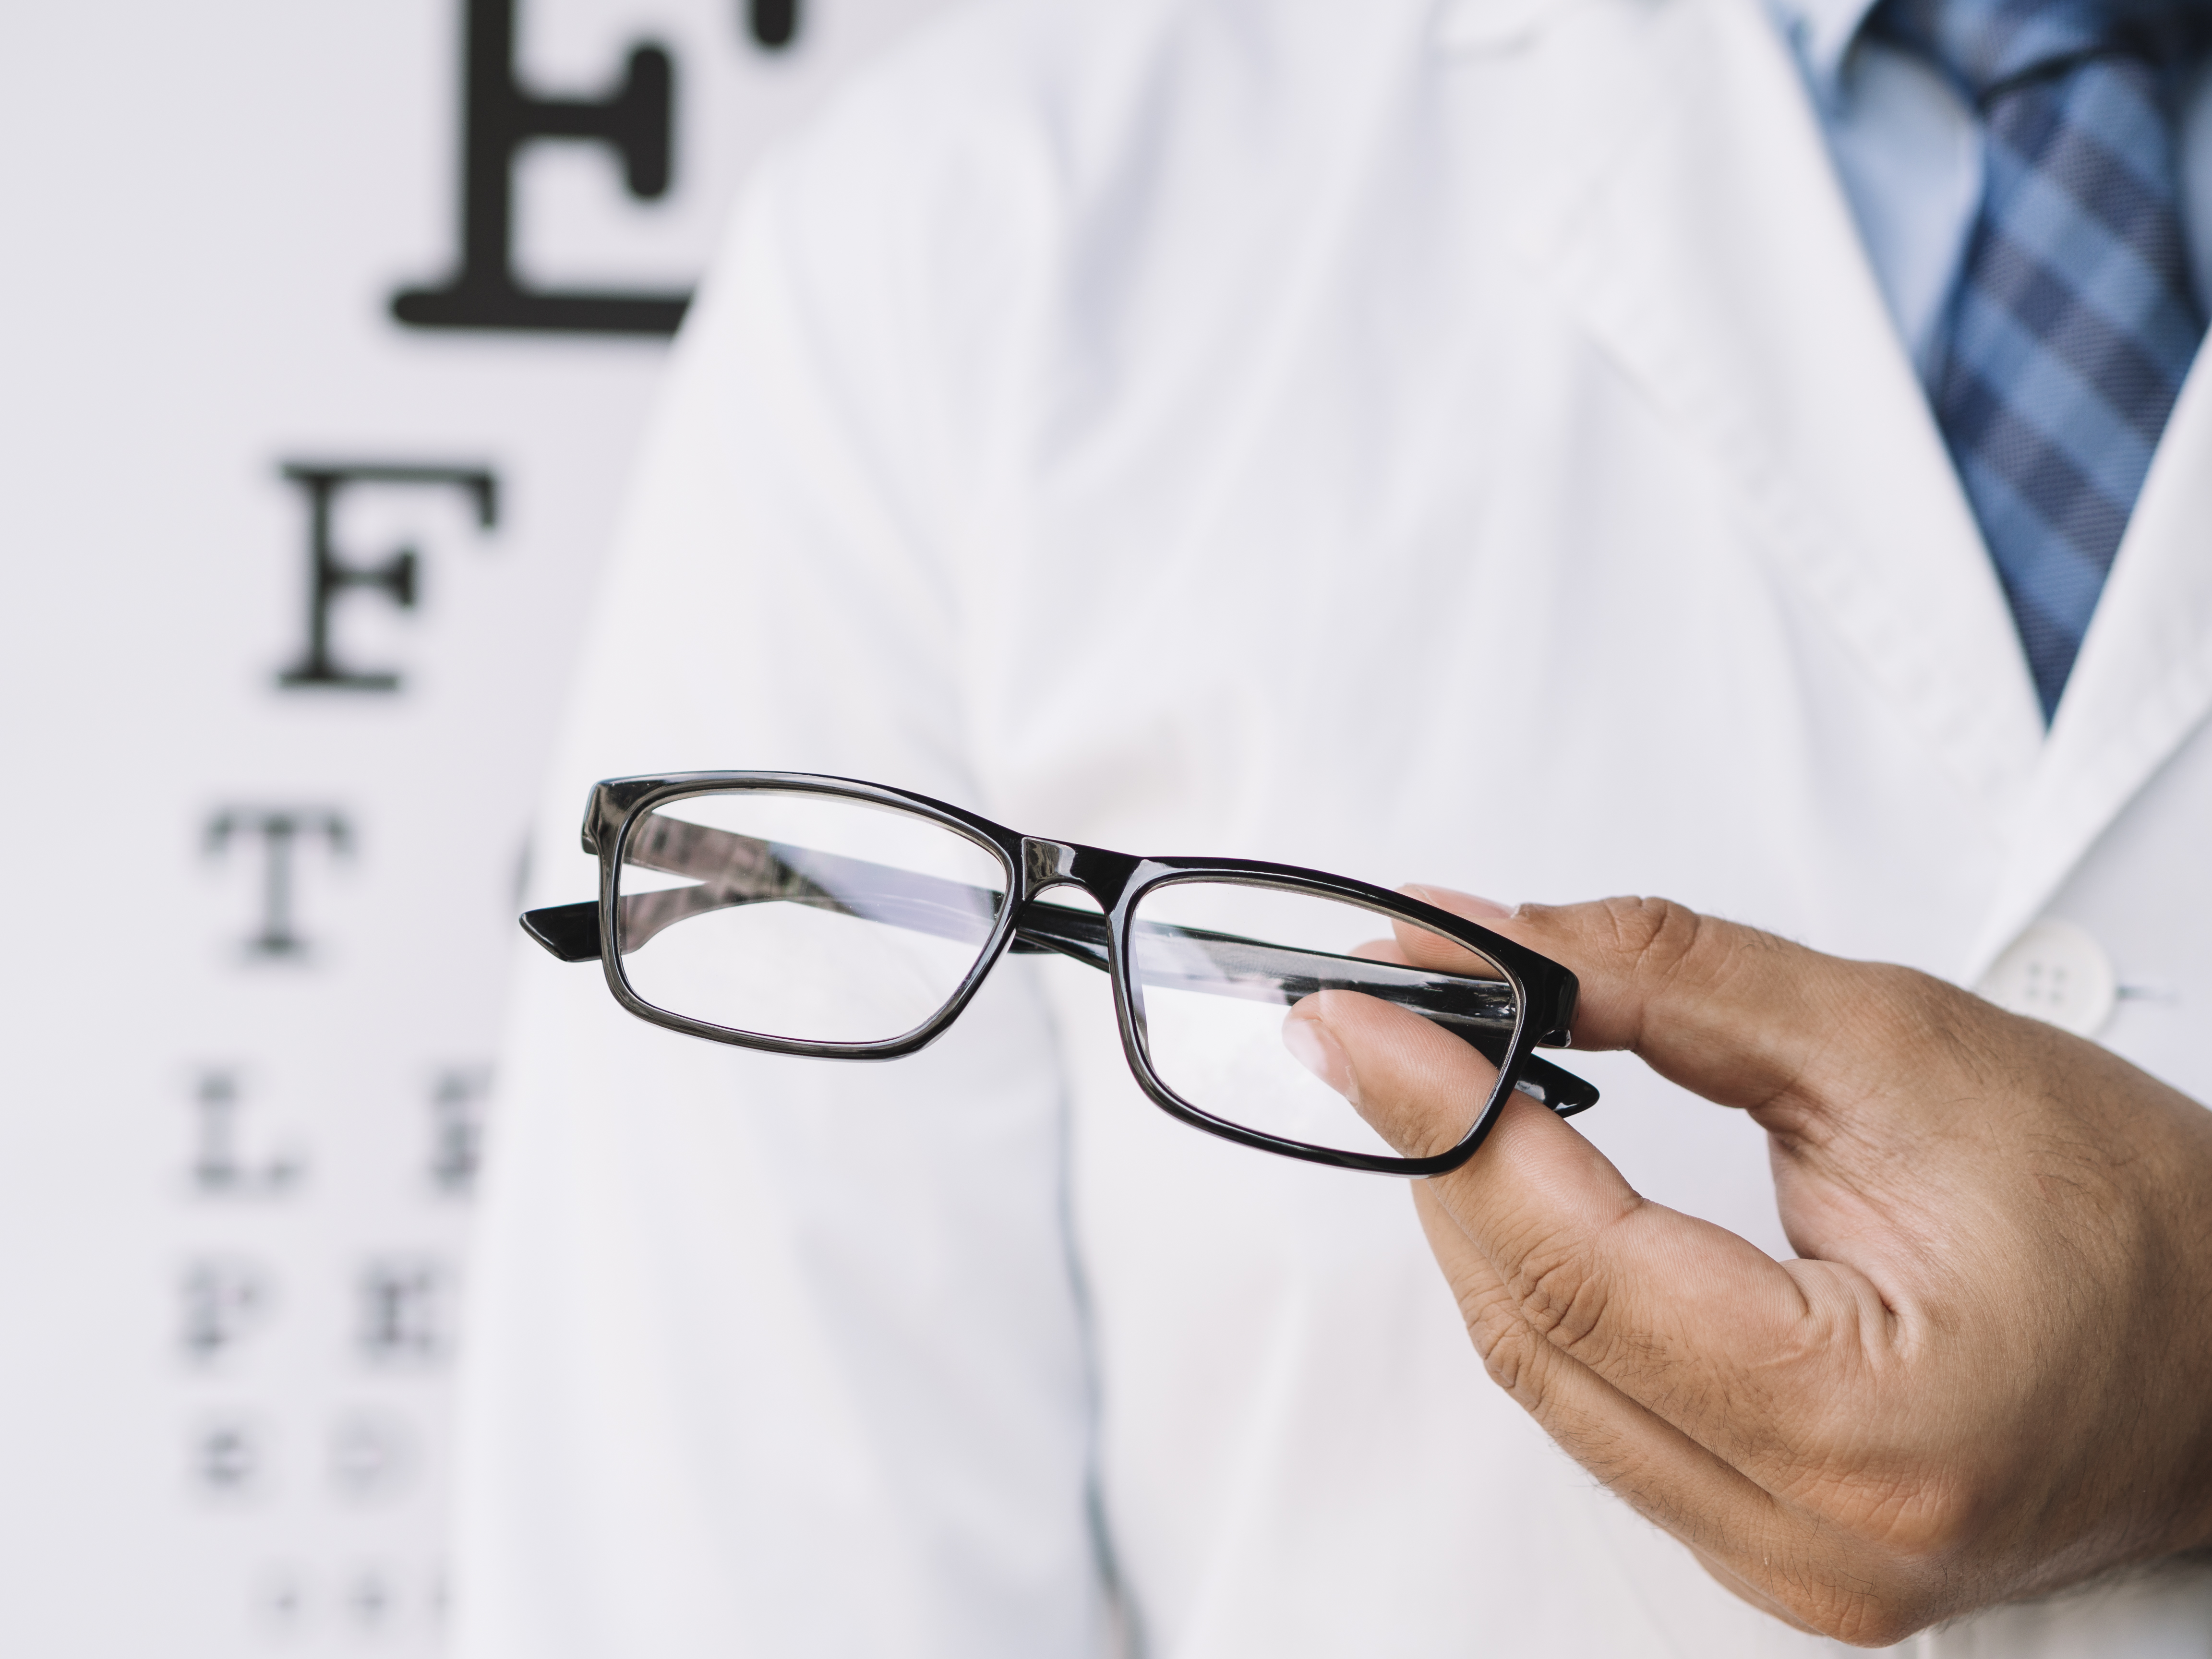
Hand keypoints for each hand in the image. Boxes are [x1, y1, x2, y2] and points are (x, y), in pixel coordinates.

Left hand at [1282, 893, 2211, 1644]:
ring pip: (1550, 1379)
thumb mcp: (1896, 1044)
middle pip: (1537, 1327)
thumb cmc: (2126, 1206)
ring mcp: (1792, 1566)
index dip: (1440, 1115)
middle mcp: (1819, 1536)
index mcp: (1868, 1421)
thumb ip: (1668, 981)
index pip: (1572, 1256)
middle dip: (1436, 1158)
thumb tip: (1490, 937)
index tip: (1359, 1007)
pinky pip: (1600, 1415)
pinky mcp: (1776, 1552)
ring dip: (1478, 1222)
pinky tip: (1519, 1193)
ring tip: (1432, 1087)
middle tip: (1374, 1026)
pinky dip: (1544, 1290)